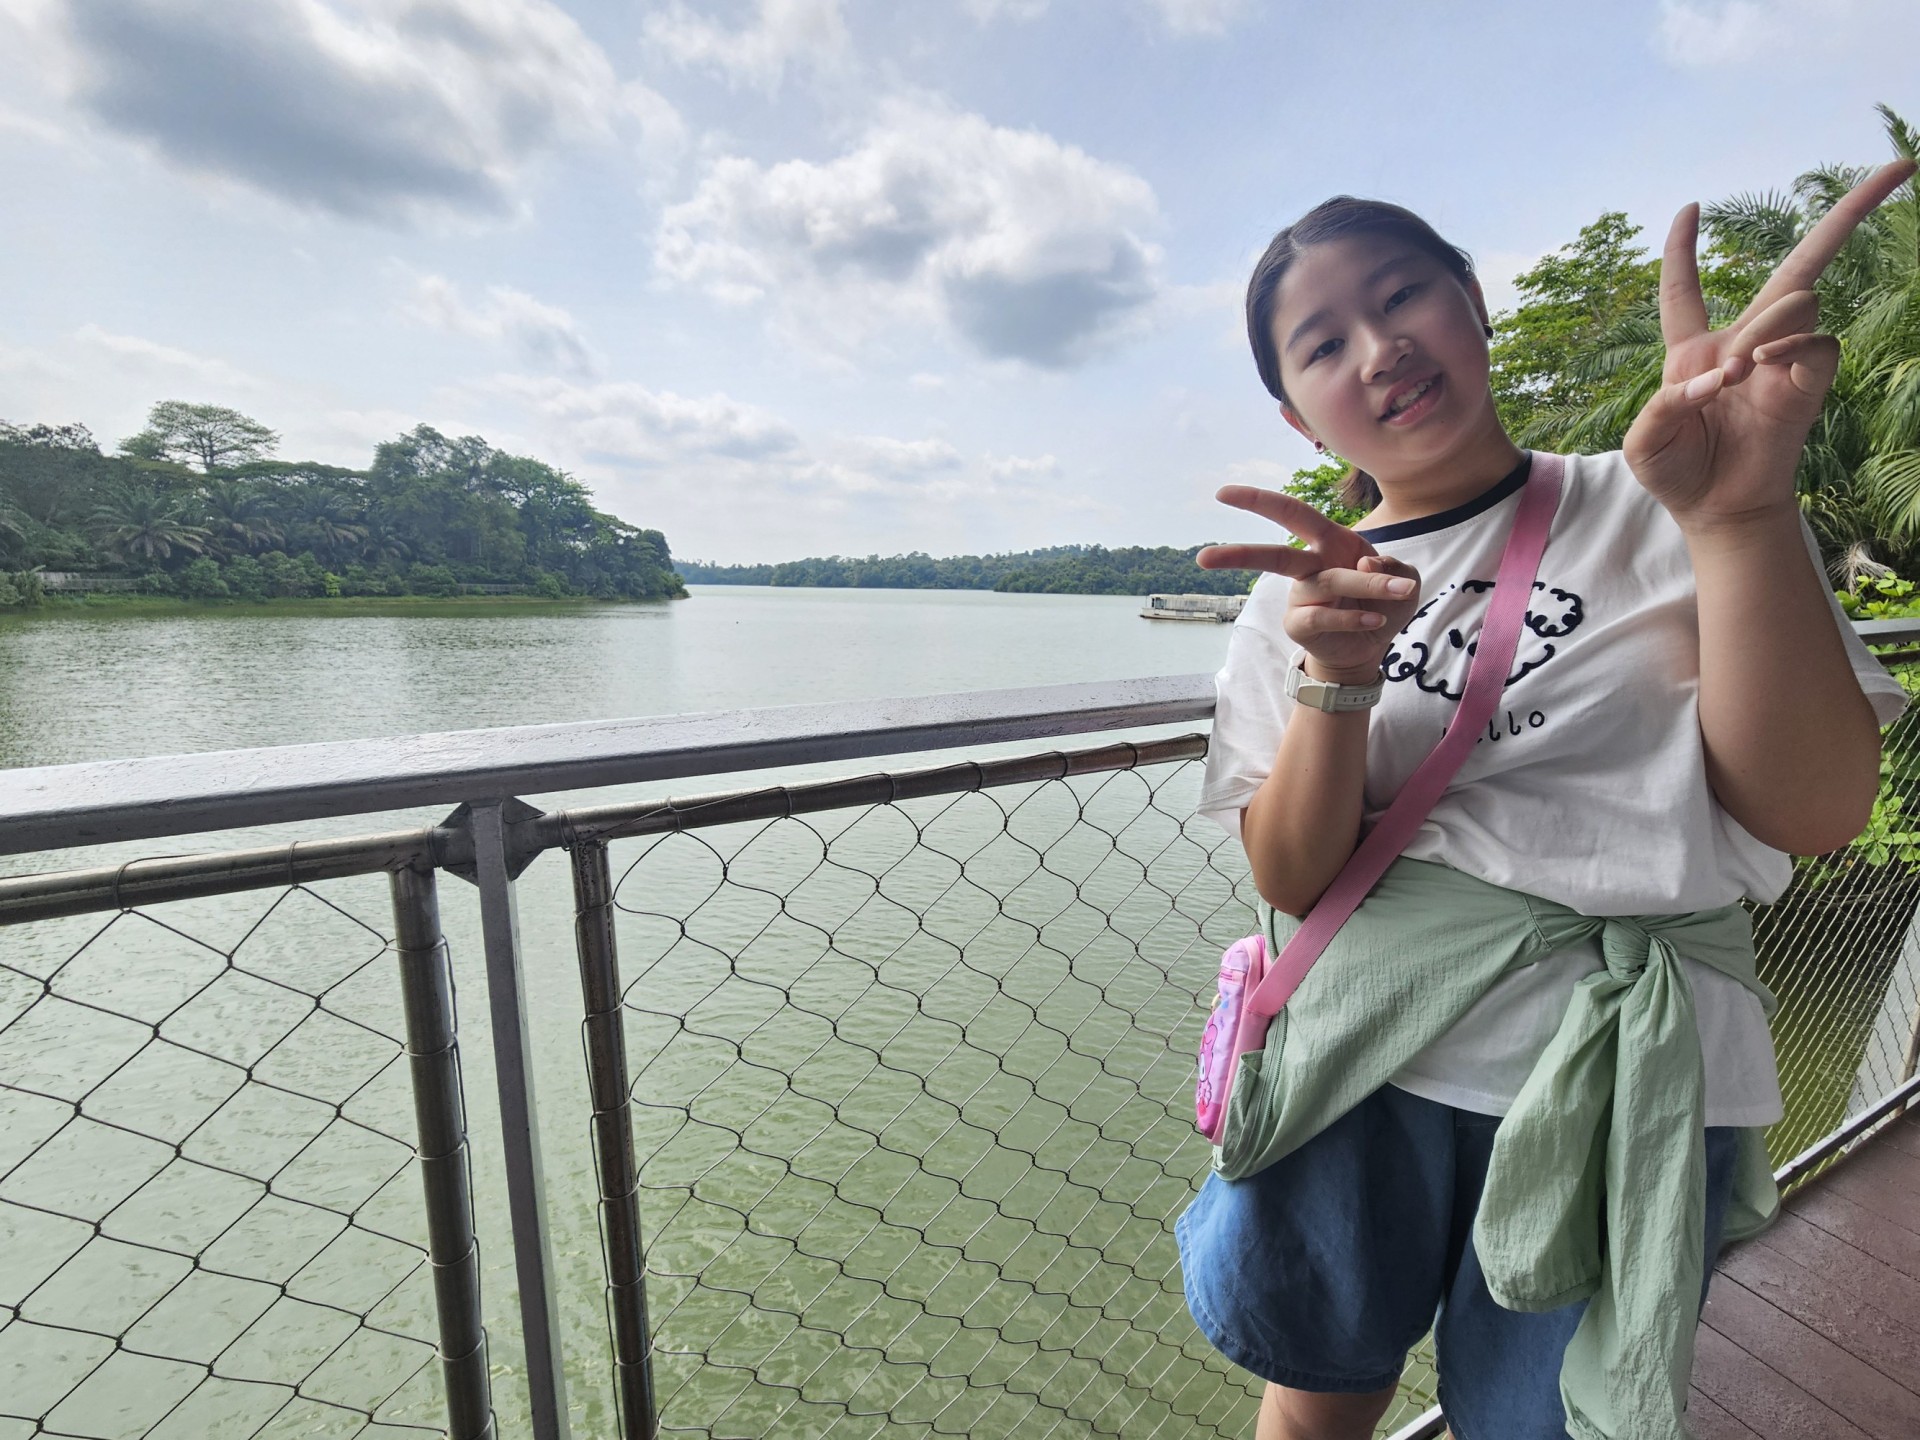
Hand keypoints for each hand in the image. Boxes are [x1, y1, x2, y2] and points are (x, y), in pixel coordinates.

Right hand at [1199, 487, 1421, 679]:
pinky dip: (1354, 616)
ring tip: (1396, 592)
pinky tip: (1374, 620)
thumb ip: (1394, 567)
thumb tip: (1366, 563)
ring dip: (1365, 585)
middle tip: (1204, 558)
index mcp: (1328, 542)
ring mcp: (1302, 597)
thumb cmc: (1384, 602)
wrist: (1375, 644)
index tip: (1222, 494)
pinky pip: (1324, 615)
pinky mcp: (1302, 625)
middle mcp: (1309, 566)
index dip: (1259, 501)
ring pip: (1327, 583)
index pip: (1292, 513)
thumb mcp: (1404, 580)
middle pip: (1273, 554)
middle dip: (1239, 554)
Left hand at [1624, 159, 1917, 527]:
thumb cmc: (1678, 474)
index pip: (1685, 289)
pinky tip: (1763, 367)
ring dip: (1767, 324)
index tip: (1690, 208)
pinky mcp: (1811, 380)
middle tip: (1899, 169)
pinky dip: (1791, 345)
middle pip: (1800, 263)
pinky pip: (1819, 339)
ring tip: (1738, 371)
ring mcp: (1782, 358)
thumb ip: (1661, 405)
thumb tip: (1718, 376)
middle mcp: (1744, 342)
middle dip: (1850, 214)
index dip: (1682, 250)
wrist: (1717, 509)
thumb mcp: (1644, 444)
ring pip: (1799, 297)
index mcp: (1692, 351)